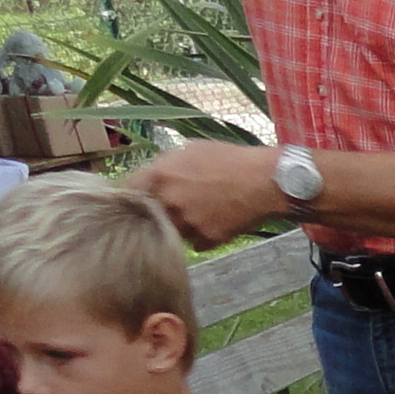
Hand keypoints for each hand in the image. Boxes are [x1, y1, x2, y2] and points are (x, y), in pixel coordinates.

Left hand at [130, 140, 287, 247]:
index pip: (128, 190)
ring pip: (172, 231)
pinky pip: (195, 243)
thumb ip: (166, 164)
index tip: (135, 197)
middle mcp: (169, 202)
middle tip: (173, 205)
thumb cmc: (230, 159)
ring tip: (199, 213)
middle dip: (158, 210)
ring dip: (180, 225)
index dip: (132, 193)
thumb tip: (153, 175)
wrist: (266, 182)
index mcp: (160, 175)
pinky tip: (214, 223)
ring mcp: (188, 223)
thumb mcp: (192, 150)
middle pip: (149, 215)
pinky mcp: (207, 239)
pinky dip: (201, 236)